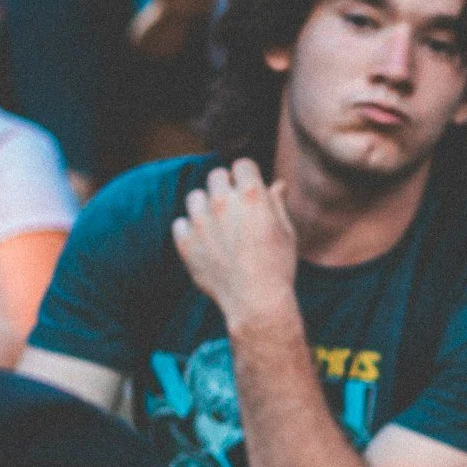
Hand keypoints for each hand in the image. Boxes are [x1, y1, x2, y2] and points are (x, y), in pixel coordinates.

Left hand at [170, 160, 298, 328]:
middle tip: (235, 208)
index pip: (242, 164)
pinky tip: (206, 243)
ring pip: (195, 197)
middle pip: (216, 175)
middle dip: (226, 186)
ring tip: (218, 226)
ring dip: (205, 206)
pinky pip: (181, 223)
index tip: (250, 188)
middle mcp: (223, 203)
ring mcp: (201, 222)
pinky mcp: (185, 241)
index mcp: (251, 196)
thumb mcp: (286, 232)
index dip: (247, 175)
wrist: (256, 302)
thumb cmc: (277, 266)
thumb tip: (276, 184)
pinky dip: (191, 229)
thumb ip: (276, 204)